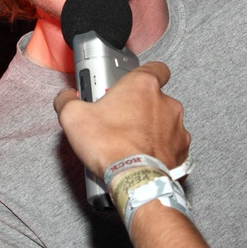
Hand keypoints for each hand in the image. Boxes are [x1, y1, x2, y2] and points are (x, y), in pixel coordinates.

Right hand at [54, 62, 189, 178]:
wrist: (135, 180)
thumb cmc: (110, 146)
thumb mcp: (73, 117)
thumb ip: (67, 100)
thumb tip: (65, 97)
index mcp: (143, 85)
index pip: (155, 67)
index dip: (143, 75)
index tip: (128, 85)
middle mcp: (166, 102)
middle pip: (154, 98)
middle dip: (139, 107)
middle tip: (119, 120)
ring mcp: (177, 127)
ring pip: (164, 122)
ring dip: (151, 128)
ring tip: (129, 142)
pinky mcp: (181, 150)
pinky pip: (171, 144)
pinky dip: (159, 148)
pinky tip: (142, 156)